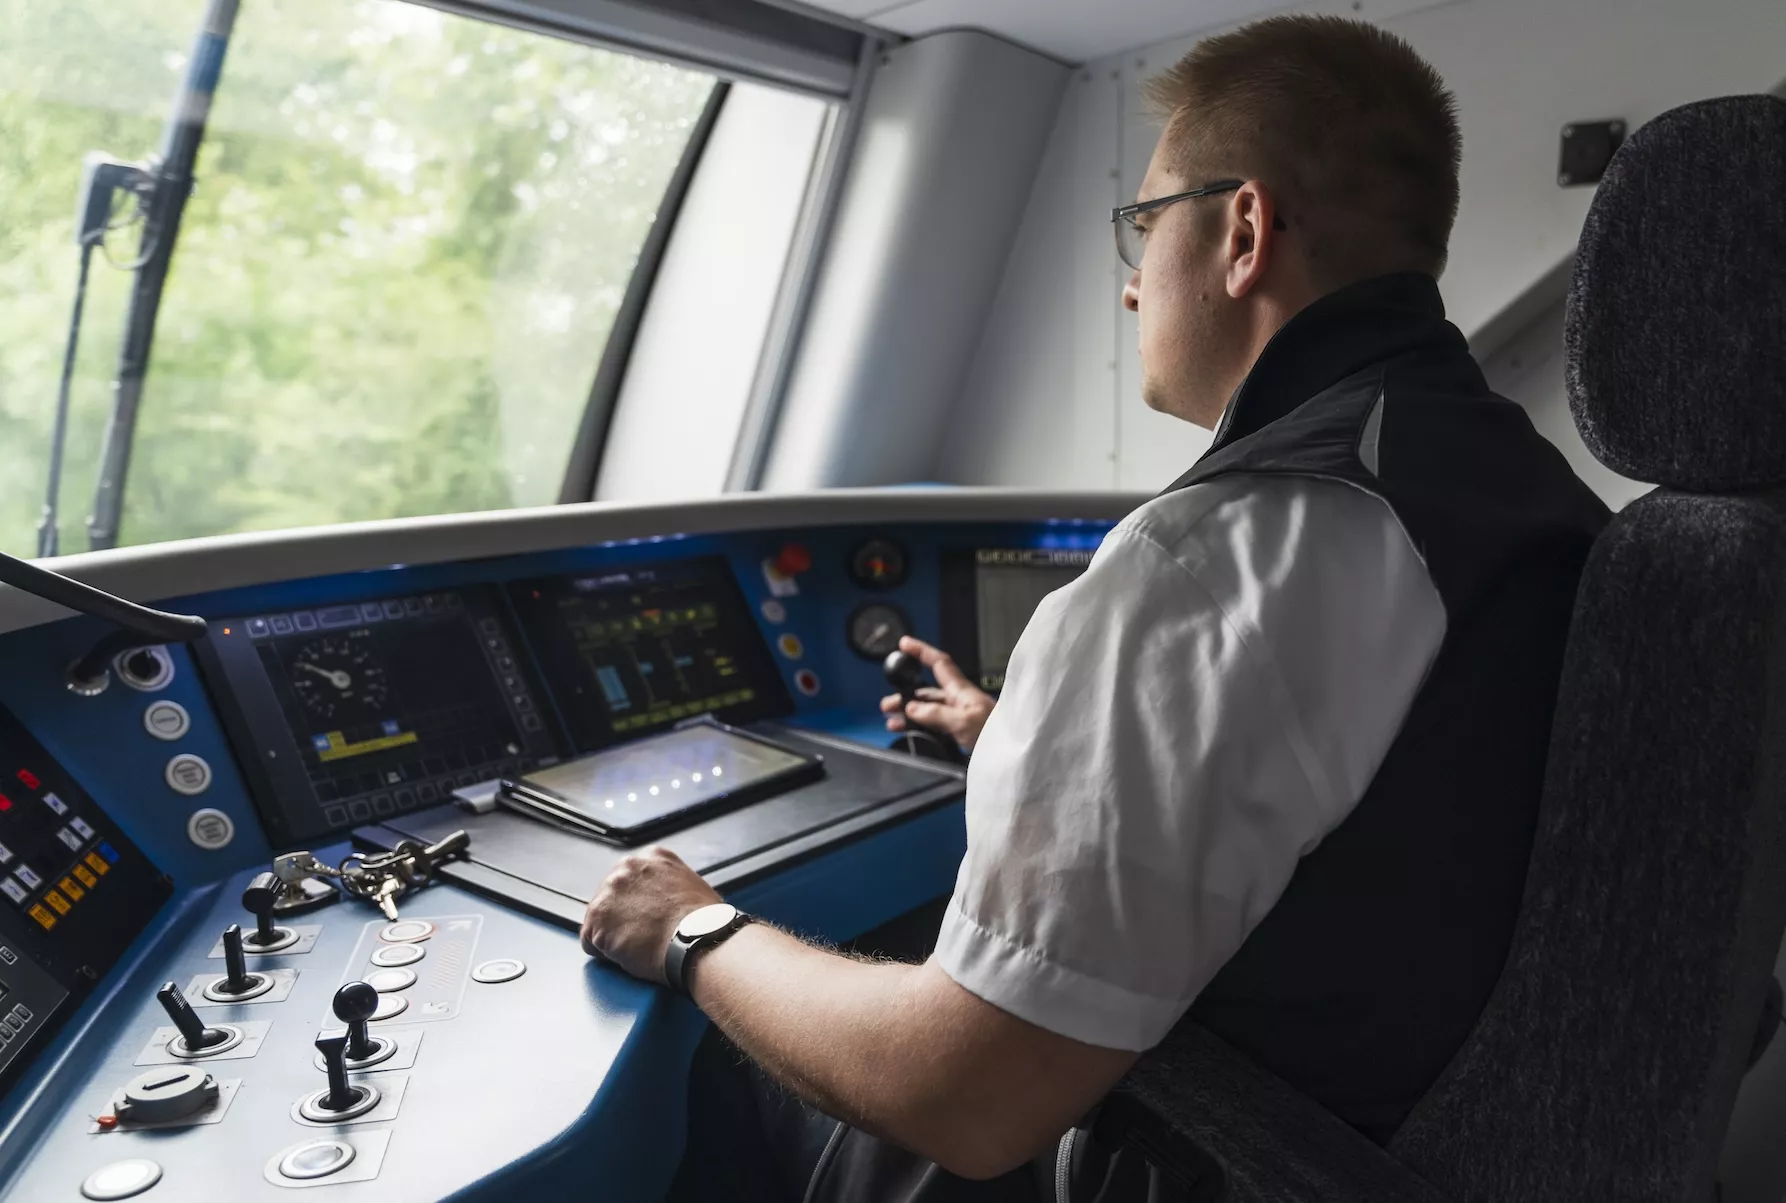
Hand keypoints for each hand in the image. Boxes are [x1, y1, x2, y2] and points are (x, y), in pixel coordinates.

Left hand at [580, 846, 721, 984]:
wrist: (697, 940)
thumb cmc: (703, 923)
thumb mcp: (691, 886)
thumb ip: (669, 886)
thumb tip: (665, 903)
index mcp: (652, 857)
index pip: (631, 882)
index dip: (638, 906)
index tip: (646, 919)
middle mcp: (627, 867)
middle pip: (611, 898)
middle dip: (622, 918)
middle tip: (643, 937)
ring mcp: (609, 890)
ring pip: (600, 921)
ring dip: (614, 936)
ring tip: (640, 947)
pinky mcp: (597, 917)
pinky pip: (591, 943)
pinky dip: (607, 954)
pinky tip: (630, 955)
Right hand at [880, 636, 995, 751]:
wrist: (1014, 754)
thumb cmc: (1000, 734)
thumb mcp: (964, 721)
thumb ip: (936, 714)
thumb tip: (912, 708)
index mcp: (962, 691)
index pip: (939, 663)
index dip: (922, 651)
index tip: (904, 644)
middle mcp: (960, 701)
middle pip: (927, 692)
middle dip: (905, 694)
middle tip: (888, 704)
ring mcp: (960, 718)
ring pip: (928, 711)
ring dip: (908, 715)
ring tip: (892, 722)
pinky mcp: (961, 734)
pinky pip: (934, 726)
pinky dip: (919, 728)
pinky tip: (911, 734)